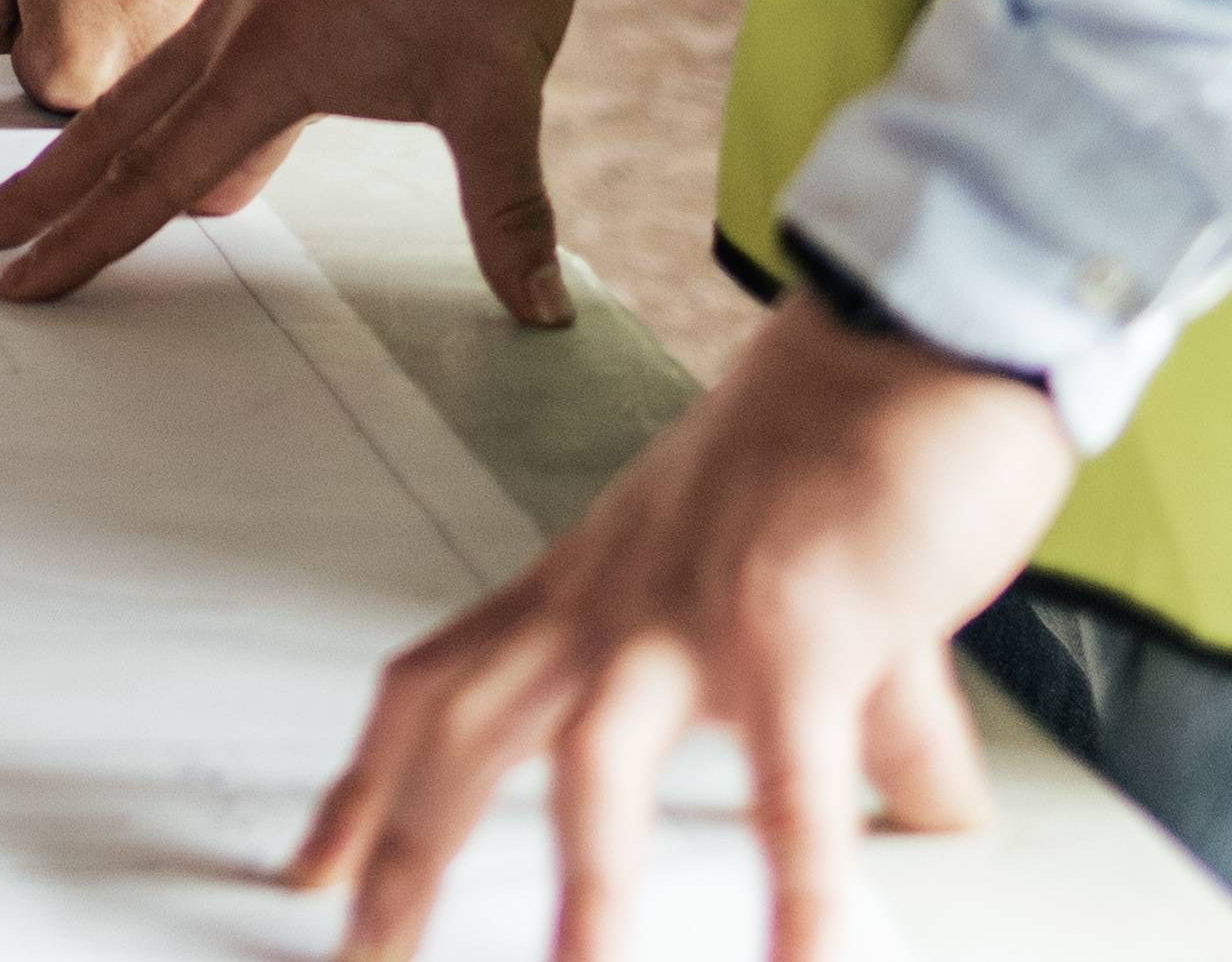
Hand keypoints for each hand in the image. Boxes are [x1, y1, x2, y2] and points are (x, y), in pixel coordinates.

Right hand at [0, 0, 578, 319]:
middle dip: (39, 192)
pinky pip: (177, 50)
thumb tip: (541, 310)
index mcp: (264, 63)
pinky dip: (137, 93)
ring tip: (35, 184)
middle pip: (112, 129)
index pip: (155, 178)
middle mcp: (232, 30)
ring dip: (80, 142)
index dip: (85, 240)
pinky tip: (150, 104)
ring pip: (139, 86)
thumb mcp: (499, 91)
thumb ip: (508, 212)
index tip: (22, 279)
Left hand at [0, 0, 428, 108]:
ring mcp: (214, 79)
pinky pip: (211, 52)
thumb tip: (5, 36)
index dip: (45, 3)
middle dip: (96, 25)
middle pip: (97, 82)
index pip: (33, 67)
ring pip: (156, 69)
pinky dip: (206, 13)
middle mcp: (148, 97)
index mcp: (73, 73)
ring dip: (153, 23)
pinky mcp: (265, 55)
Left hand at [286, 302, 1072, 961]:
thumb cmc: (846, 447)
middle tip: (368, 959)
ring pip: (596, 762)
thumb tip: (918, 811)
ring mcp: (701, 610)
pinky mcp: (805, 622)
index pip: (436, 687)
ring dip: (583, 893)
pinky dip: (799, 884)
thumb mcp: (802, 597)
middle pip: (465, 731)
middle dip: (406, 859)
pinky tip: (802, 960)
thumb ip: (843, 723)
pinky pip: (794, 782)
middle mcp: (617, 599)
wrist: (919, 333)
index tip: (312, 869)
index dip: (362, 787)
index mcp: (591, 589)